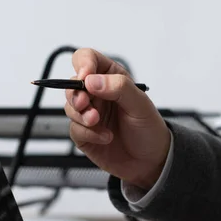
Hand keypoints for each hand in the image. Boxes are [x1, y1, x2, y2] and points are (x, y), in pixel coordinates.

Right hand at [64, 48, 170, 189]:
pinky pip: (74, 128)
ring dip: (81, 115)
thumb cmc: (149, 128)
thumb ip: (118, 87)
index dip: (83, 64)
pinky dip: (88, 133)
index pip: (87, 59)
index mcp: (111, 78)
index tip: (85, 78)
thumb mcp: (140, 104)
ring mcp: (89, 113)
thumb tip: (91, 80)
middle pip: (72, 84)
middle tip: (86, 105)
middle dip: (76, 94)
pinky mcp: (84, 133)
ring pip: (70, 106)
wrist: (150, 161)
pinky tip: (105, 137)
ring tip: (97, 122)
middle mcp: (97, 94)